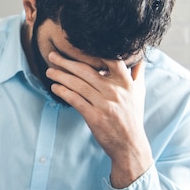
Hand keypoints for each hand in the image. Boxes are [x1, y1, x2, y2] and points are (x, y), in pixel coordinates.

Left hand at [45, 52, 152, 187]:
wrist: (130, 144)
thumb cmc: (132, 117)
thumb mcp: (138, 94)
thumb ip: (137, 74)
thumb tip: (139, 57)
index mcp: (126, 83)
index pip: (110, 59)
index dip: (92, 51)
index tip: (75, 45)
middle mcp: (115, 91)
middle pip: (86, 70)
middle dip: (66, 62)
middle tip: (52, 55)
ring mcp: (104, 104)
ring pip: (77, 84)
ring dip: (60, 76)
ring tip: (49, 71)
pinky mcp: (94, 116)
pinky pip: (75, 100)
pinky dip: (63, 92)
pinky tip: (55, 87)